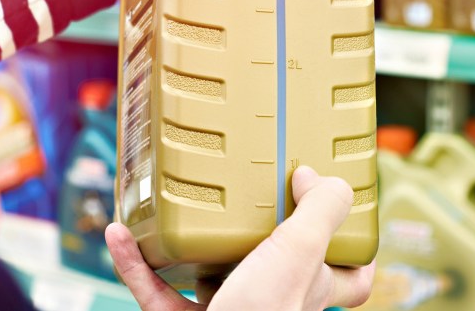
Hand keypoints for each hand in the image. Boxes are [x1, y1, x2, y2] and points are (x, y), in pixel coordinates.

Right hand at [105, 166, 375, 309]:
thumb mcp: (301, 252)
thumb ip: (321, 210)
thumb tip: (317, 175)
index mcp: (307, 289)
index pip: (351, 280)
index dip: (354, 253)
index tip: (342, 215)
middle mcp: (271, 302)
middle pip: (276, 269)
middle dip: (260, 236)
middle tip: (249, 198)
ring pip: (208, 277)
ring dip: (186, 246)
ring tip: (178, 211)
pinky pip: (154, 292)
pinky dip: (134, 265)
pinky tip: (119, 236)